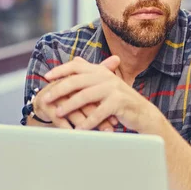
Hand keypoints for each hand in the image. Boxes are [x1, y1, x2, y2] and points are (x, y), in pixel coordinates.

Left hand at [43, 55, 160, 131]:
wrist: (144, 113)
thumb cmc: (122, 101)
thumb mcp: (107, 83)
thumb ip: (92, 73)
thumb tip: (76, 60)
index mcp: (101, 71)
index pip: (77, 66)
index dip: (60, 70)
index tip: (46, 77)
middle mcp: (107, 77)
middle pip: (77, 80)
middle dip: (59, 89)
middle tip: (46, 98)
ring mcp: (113, 89)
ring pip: (85, 96)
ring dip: (69, 105)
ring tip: (58, 113)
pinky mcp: (119, 102)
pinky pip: (98, 113)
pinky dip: (87, 122)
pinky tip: (78, 129)